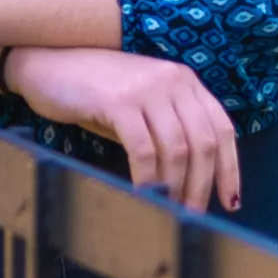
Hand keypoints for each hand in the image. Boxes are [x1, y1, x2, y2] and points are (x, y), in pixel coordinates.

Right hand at [9, 47, 239, 212]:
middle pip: (203, 143)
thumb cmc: (93, 91)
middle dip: (201, 186)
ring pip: (177, 149)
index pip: (221, 128)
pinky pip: (143, 150)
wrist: (47, 63)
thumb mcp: (141, 103)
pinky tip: (142, 194)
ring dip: (175, 187)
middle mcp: (172, 79)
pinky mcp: (120, 101)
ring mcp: (146, 88)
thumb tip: (189, 182)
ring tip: (168, 210)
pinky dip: (146, 178)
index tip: (229, 201)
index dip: (229, 168)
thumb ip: (167, 128)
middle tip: (192, 214)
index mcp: (183, 80)